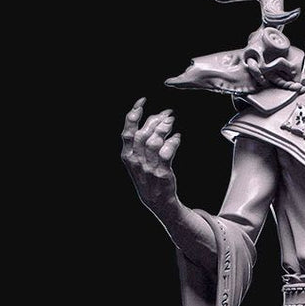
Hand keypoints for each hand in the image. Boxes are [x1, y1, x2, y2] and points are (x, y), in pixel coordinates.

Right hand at [121, 98, 180, 214]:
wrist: (159, 203)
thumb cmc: (149, 179)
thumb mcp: (137, 162)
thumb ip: (139, 144)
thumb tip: (153, 121)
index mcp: (127, 156)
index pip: (127, 132)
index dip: (133, 114)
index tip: (142, 102)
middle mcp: (136, 162)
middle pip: (143, 134)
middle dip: (154, 120)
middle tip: (167, 113)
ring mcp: (148, 168)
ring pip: (154, 142)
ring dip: (164, 129)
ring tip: (172, 122)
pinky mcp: (162, 173)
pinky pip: (167, 153)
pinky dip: (173, 142)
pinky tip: (177, 137)